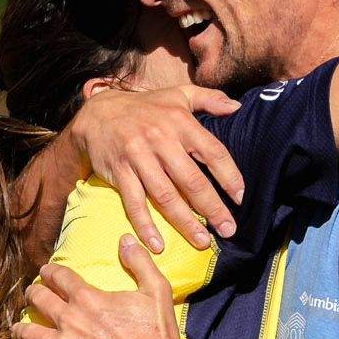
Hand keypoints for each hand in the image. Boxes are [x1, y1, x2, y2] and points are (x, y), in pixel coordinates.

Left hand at [2, 234, 186, 338]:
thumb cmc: (158, 334)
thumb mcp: (156, 290)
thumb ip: (139, 262)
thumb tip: (126, 239)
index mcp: (88, 298)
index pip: (59, 278)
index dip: (49, 272)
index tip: (44, 271)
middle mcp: (70, 319)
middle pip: (38, 301)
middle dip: (32, 296)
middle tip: (30, 296)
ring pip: (28, 333)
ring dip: (19, 329)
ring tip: (16, 329)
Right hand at [69, 85, 244, 253]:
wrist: (97, 113)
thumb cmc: (145, 107)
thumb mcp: (178, 94)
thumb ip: (209, 98)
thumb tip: (237, 107)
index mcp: (180, 122)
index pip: (212, 151)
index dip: (229, 176)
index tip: (240, 197)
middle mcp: (160, 139)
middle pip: (191, 180)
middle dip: (212, 207)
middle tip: (228, 229)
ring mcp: (138, 157)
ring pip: (165, 195)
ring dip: (184, 221)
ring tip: (202, 241)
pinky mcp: (119, 172)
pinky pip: (134, 202)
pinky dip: (145, 224)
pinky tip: (157, 244)